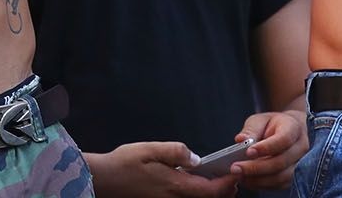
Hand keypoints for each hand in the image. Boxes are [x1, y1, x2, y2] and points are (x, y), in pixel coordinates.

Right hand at [85, 142, 239, 196]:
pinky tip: (196, 179)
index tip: (237, 170)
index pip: (213, 190)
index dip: (229, 182)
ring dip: (213, 191)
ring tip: (218, 176)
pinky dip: (199, 192)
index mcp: (175, 185)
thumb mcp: (149, 149)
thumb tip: (196, 158)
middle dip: (225, 189)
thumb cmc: (124, 163)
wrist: (104, 180)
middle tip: (232, 172)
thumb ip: (174, 151)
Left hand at [233, 110, 307, 189]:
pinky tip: (247, 180)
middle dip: (256, 168)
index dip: (266, 147)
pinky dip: (262, 184)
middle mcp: (301, 147)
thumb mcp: (260, 120)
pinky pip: (279, 184)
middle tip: (235, 168)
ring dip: (258, 179)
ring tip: (239, 176)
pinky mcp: (294, 176)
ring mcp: (300, 164)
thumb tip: (240, 140)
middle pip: (281, 162)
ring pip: (281, 177)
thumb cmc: (272, 124)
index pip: (283, 140)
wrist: (288, 131)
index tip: (248, 152)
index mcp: (294, 128)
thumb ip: (251, 129)